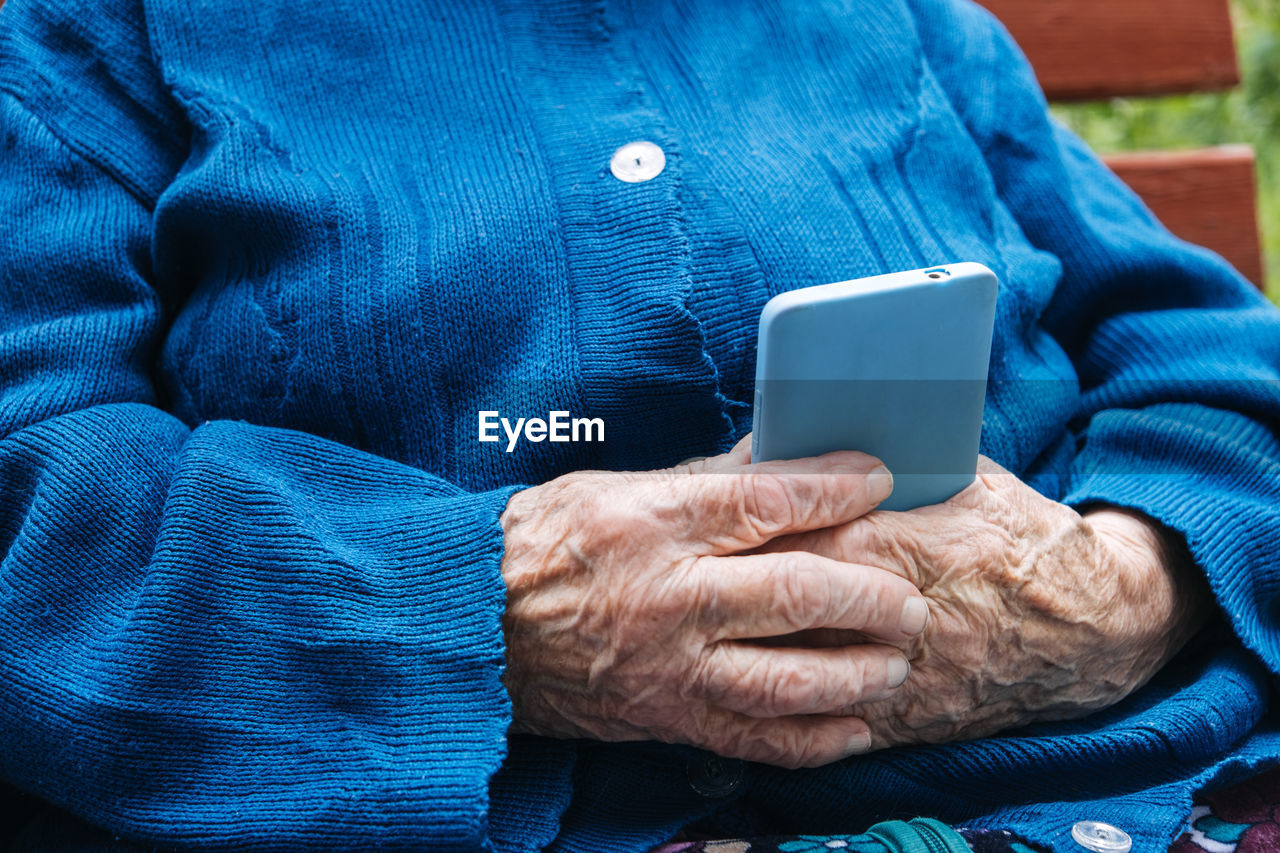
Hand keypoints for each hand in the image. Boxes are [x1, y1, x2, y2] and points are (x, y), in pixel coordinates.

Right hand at [498, 439, 930, 767]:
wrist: (472, 627)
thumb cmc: (541, 545)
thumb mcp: (612, 490)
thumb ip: (701, 480)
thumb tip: (776, 459)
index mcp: (651, 522)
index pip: (764, 499)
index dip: (833, 486)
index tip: (878, 478)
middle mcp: (667, 596)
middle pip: (795, 591)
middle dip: (869, 593)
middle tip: (908, 597)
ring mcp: (668, 665)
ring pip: (787, 678)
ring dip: (857, 673)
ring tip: (896, 660)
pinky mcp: (664, 717)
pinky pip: (752, 739)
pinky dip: (812, 741)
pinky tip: (853, 729)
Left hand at [758, 456, 1207, 746]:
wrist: (1094, 629)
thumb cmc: (1025, 539)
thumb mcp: (973, 480)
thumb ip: (903, 462)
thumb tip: (819, 436)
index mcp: (914, 546)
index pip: (810, 535)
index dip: (759, 527)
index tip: (715, 517)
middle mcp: (901, 616)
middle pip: (792, 600)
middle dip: (738, 583)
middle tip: (696, 569)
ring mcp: (904, 676)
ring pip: (800, 664)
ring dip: (752, 642)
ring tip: (714, 619)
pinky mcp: (908, 719)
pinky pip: (827, 716)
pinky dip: (786, 695)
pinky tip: (752, 670)